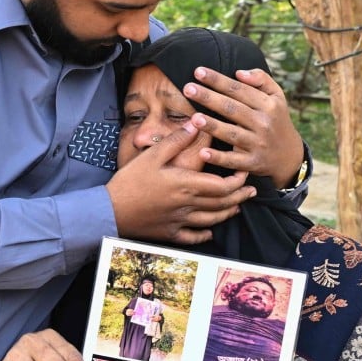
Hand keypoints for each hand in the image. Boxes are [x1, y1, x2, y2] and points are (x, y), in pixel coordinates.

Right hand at [108, 123, 255, 244]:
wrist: (110, 211)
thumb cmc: (130, 182)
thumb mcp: (152, 155)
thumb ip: (176, 140)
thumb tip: (196, 123)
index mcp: (186, 185)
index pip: (223, 185)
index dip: (238, 180)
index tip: (244, 172)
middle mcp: (188, 205)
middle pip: (223, 203)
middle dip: (240, 196)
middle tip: (251, 191)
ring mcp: (180, 222)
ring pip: (213, 220)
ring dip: (228, 213)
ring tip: (237, 206)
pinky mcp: (170, 233)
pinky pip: (193, 237)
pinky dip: (205, 234)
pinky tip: (210, 231)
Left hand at [183, 67, 304, 185]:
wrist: (289, 156)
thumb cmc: (276, 120)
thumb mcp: (277, 96)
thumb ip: (261, 79)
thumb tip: (239, 72)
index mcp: (267, 104)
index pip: (238, 89)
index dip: (218, 80)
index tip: (198, 71)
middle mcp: (263, 123)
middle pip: (232, 109)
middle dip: (209, 98)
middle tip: (188, 89)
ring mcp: (258, 144)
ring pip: (232, 134)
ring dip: (213, 126)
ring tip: (194, 118)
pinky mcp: (252, 163)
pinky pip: (233, 161)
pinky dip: (219, 158)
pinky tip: (203, 152)